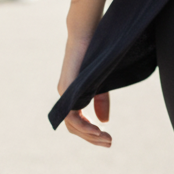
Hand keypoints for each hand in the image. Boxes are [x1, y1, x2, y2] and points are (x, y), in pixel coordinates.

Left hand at [57, 32, 110, 146]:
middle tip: (109, 143)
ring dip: (89, 135)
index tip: (108, 138)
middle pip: (74, 128)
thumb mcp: (101, 81)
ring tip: (106, 139)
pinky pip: (72, 115)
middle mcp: (66, 96)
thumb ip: (101, 100)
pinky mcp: (66, 88)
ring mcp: (65, 93)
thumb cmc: (95, 51)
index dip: (92, 134)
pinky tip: (96, 130)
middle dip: (92, 139)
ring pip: (72, 125)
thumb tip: (103, 122)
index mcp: (73, 94)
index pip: (78, 123)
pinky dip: (84, 125)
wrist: (87, 31)